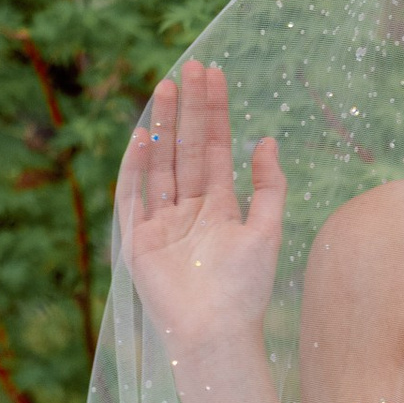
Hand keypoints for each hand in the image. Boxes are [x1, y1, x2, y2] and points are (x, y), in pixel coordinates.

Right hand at [117, 56, 284, 359]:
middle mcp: (188, 210)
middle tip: (191, 67)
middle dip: (189, 108)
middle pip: (186, 148)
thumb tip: (269, 141)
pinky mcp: (137, 240)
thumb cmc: (245, 291)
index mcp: (219, 208)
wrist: (216, 335)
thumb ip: (270, 187)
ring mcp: (160, 223)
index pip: (214, 148)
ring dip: (163, 126)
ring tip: (166, 87)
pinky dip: (136, 166)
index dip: (214, 113)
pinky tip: (144, 136)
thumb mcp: (267, 232)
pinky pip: (133, 195)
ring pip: (161, 163)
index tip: (215, 75)